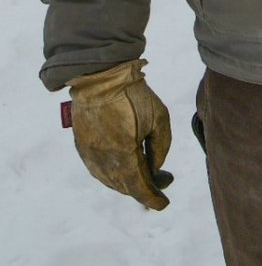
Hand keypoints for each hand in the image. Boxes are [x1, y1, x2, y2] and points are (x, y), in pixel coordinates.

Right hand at [68, 59, 172, 209]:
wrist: (101, 75)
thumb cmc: (134, 94)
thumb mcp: (159, 117)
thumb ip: (160, 147)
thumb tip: (155, 167)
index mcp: (123, 155)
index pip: (139, 188)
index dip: (153, 198)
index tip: (164, 203)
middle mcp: (102, 160)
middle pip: (125, 186)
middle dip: (145, 186)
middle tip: (163, 178)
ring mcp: (89, 154)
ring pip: (110, 180)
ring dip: (128, 181)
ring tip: (146, 171)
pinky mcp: (82, 145)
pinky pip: (99, 168)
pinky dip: (113, 173)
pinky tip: (125, 165)